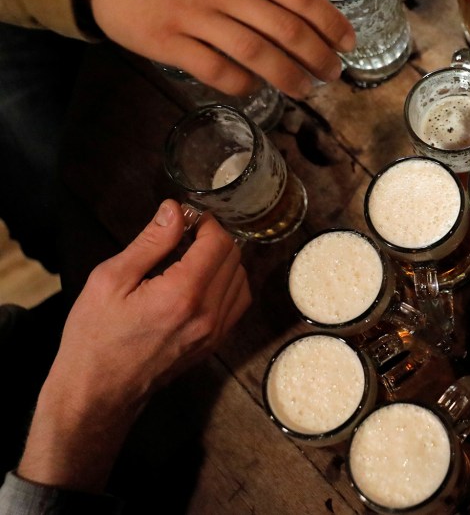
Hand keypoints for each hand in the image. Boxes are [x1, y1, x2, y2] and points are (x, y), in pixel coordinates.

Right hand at [17, 200, 249, 491]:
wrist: (98, 392)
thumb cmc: (95, 336)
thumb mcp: (111, 280)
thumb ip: (150, 242)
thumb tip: (175, 210)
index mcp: (184, 294)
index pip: (218, 243)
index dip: (207, 223)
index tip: (189, 218)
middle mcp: (209, 314)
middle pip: (234, 259)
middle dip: (215, 239)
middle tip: (187, 234)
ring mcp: (216, 332)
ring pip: (241, 280)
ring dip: (224, 261)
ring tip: (192, 257)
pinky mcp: (215, 344)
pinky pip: (237, 304)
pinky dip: (228, 284)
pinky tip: (203, 281)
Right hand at [74, 0, 355, 98]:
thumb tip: (300, 4)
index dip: (330, 22)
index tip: (348, 42)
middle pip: (285, 30)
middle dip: (318, 57)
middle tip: (333, 74)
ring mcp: (192, 17)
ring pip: (256, 56)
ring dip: (289, 78)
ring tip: (305, 90)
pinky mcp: (166, 43)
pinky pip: (217, 72)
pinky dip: (243, 85)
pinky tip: (255, 89)